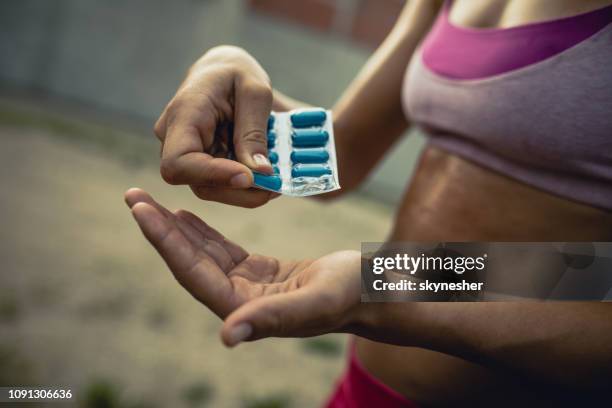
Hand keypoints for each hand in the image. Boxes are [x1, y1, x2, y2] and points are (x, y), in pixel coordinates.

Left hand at [124, 188, 362, 345]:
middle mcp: (238, 302)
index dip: (166, 242)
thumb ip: (272, 319)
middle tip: (134, 196)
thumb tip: (227, 336)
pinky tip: (186, 216)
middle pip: (190, 262)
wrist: (371, 289)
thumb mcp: (316, 301)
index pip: (194, 273)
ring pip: (202, 255)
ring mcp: (247, 288)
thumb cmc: (351, 294)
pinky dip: (202, 232)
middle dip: (161, 229)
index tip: (141, 210)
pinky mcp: (258, 274)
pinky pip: (221, 250)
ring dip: (176, 229)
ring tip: (150, 201)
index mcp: (244, 311)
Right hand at [154, 46, 275, 207]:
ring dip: (245, 193)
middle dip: (238, 191)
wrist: (224, 72)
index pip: (179, 162)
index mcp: (183, 114)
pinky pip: (220, 184)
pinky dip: (245, 187)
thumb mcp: (255, 92)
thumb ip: (254, 131)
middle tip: (275, 186)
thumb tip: (259, 171)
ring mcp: (185, 154)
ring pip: (211, 189)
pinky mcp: (200, 164)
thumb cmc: (237, 73)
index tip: (248, 177)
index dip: (212, 176)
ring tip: (276, 182)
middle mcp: (174, 138)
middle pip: (198, 183)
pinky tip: (268, 178)